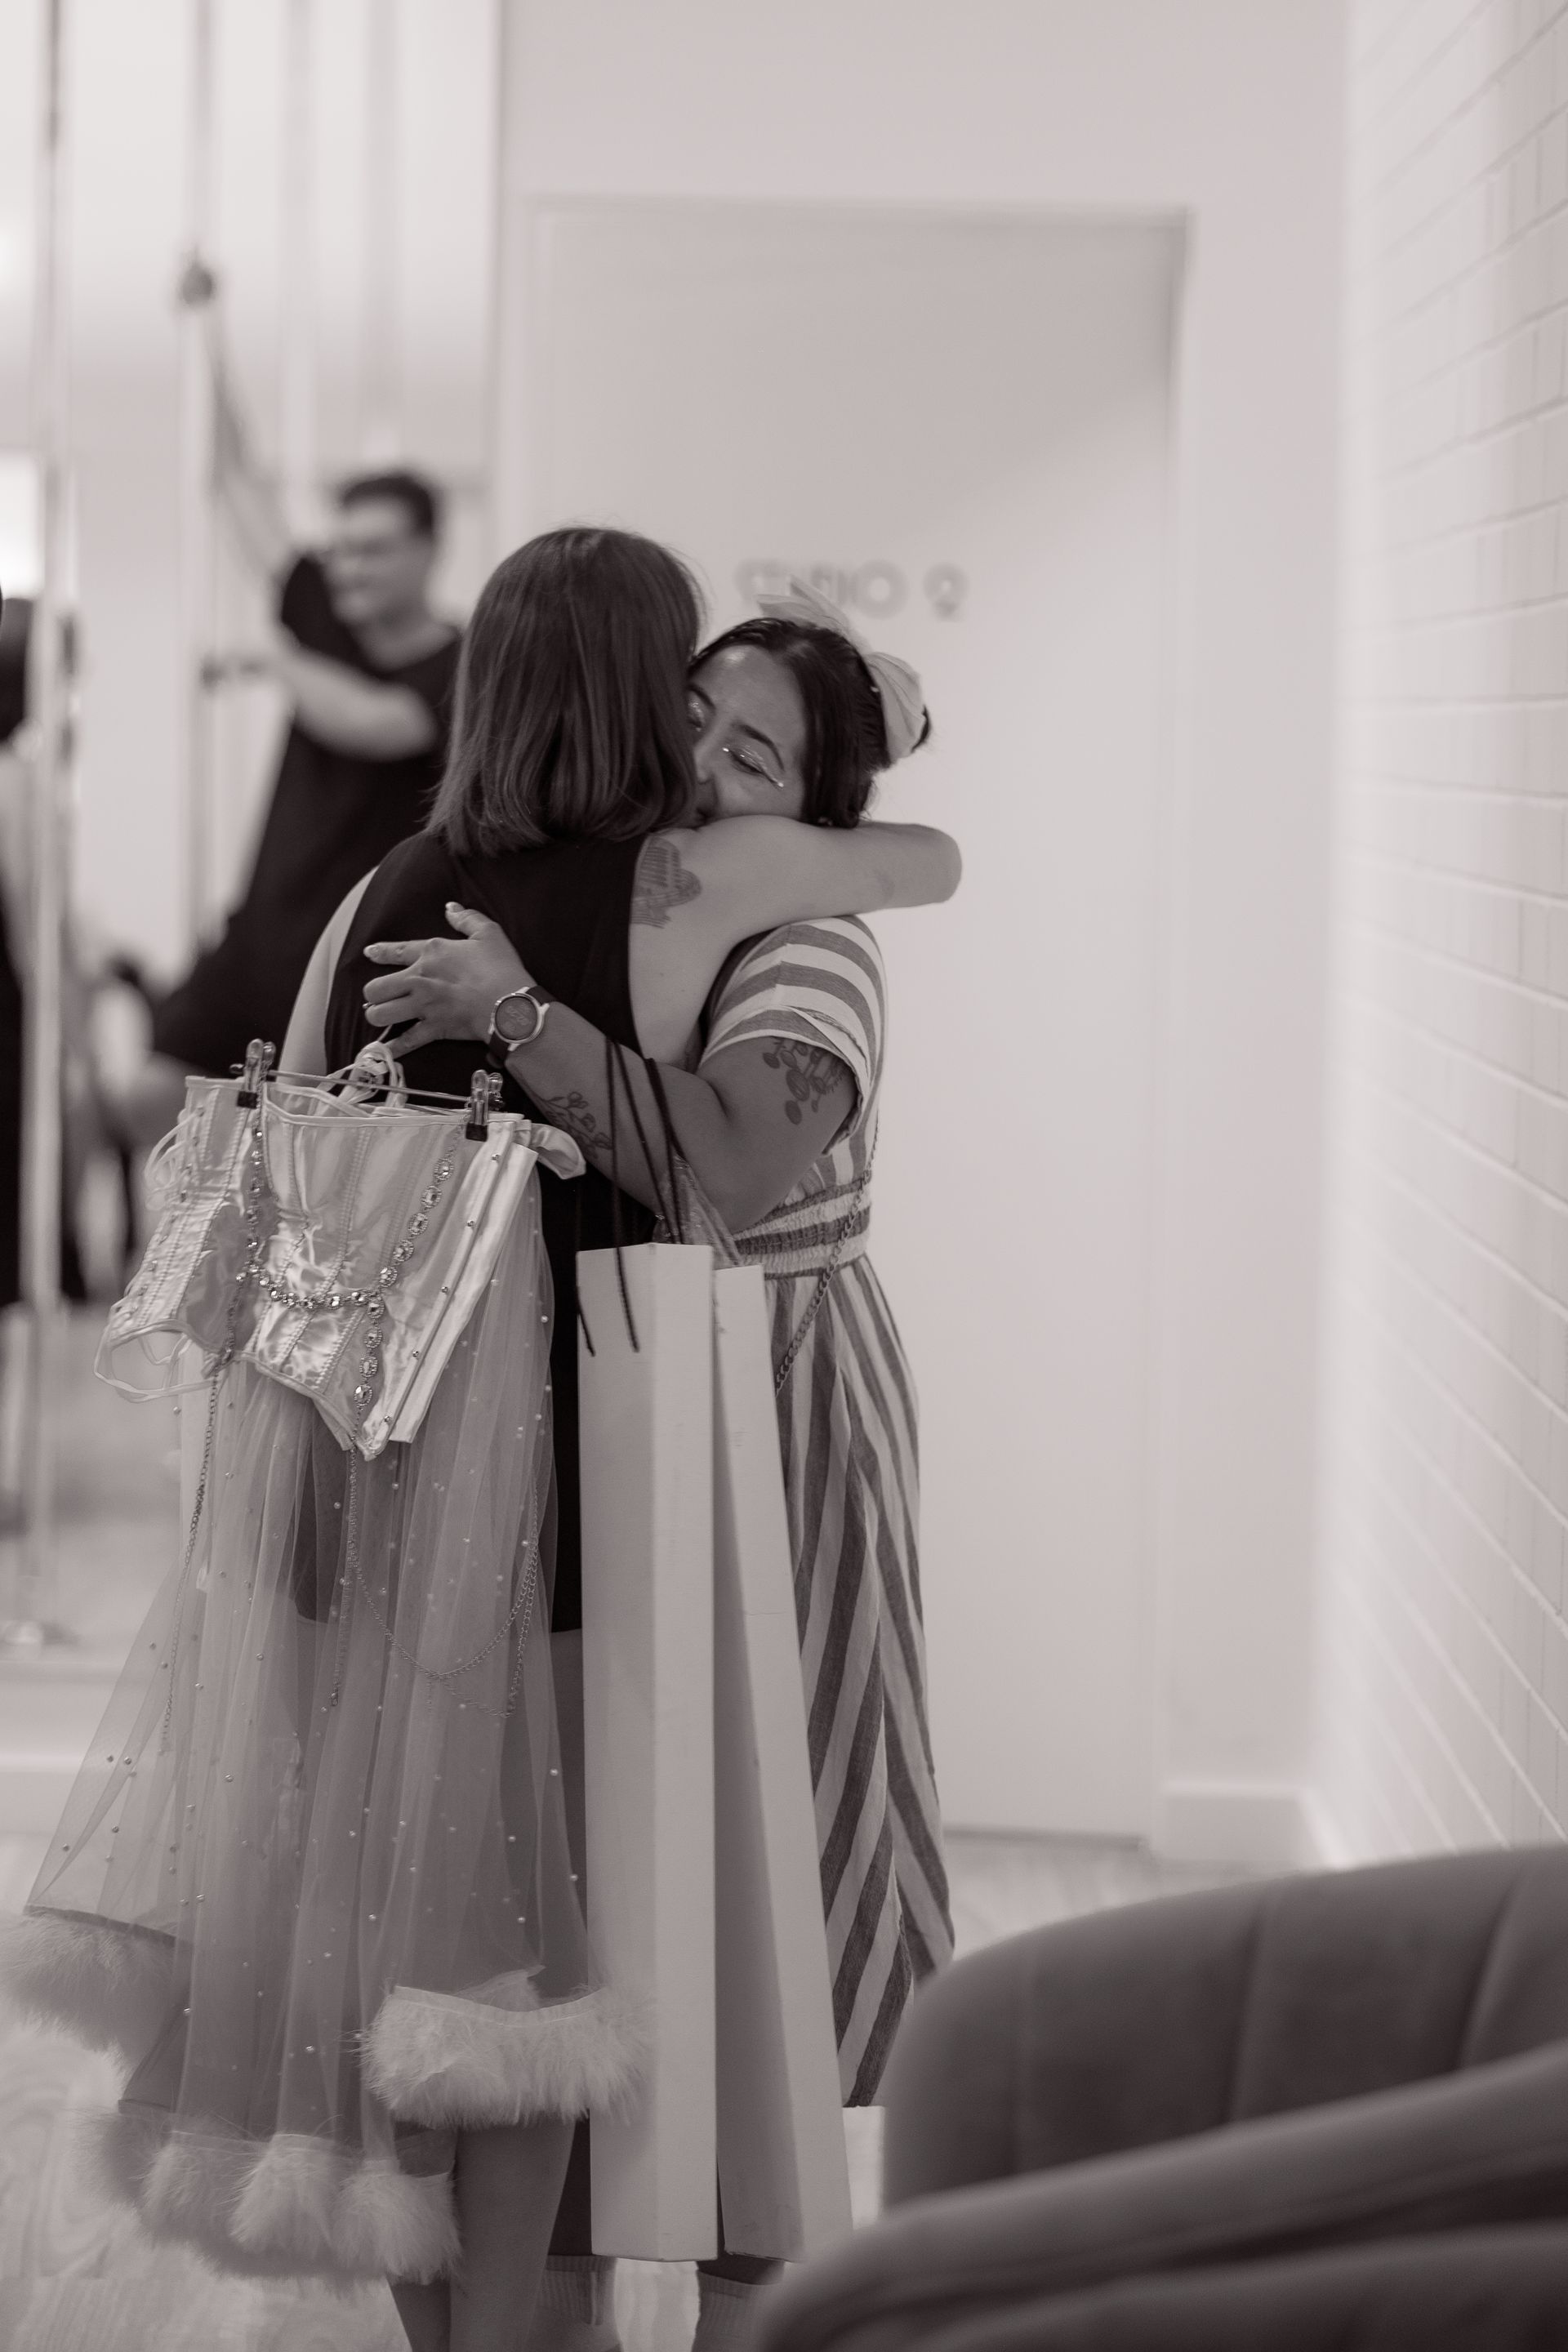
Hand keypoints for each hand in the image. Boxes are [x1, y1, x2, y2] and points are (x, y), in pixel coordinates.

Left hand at [361, 904, 531, 1054]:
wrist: (509, 1003)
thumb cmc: (501, 968)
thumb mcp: (488, 933)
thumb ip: (466, 918)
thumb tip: (450, 908)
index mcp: (432, 952)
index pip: (397, 951)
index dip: (379, 952)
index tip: (369, 953)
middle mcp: (420, 979)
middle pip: (376, 988)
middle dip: (375, 994)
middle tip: (382, 997)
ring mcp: (424, 1005)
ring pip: (381, 1014)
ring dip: (379, 1017)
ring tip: (383, 1018)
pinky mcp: (433, 1028)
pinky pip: (405, 1042)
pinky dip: (394, 1049)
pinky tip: (384, 1051)